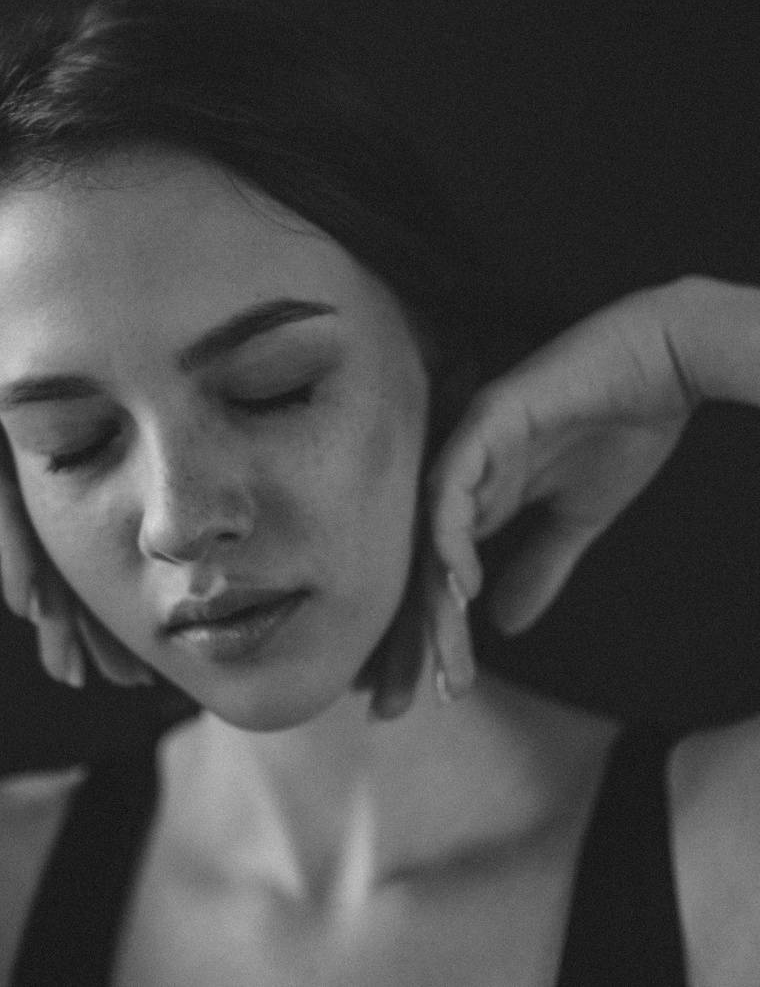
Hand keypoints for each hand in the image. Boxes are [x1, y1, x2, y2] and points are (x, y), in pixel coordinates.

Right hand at [0, 399, 152, 690]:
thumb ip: (6, 548)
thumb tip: (50, 607)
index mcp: (33, 477)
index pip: (79, 554)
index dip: (105, 616)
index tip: (127, 673)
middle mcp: (24, 458)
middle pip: (74, 547)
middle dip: (99, 619)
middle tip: (123, 678)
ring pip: (44, 533)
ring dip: (59, 603)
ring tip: (69, 660)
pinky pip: (2, 506)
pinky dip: (18, 557)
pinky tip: (25, 605)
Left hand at [427, 278, 705, 692]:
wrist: (663, 363)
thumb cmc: (622, 427)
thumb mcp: (579, 519)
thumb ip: (539, 566)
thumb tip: (502, 626)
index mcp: (480, 493)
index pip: (438, 573)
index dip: (427, 634)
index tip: (425, 697)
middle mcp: (461, 470)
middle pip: (420, 560)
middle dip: (409, 634)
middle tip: (403, 702)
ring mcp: (469, 440)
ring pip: (431, 529)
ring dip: (435, 597)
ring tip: (443, 655)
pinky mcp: (489, 415)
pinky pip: (455, 479)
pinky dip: (452, 531)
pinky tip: (462, 581)